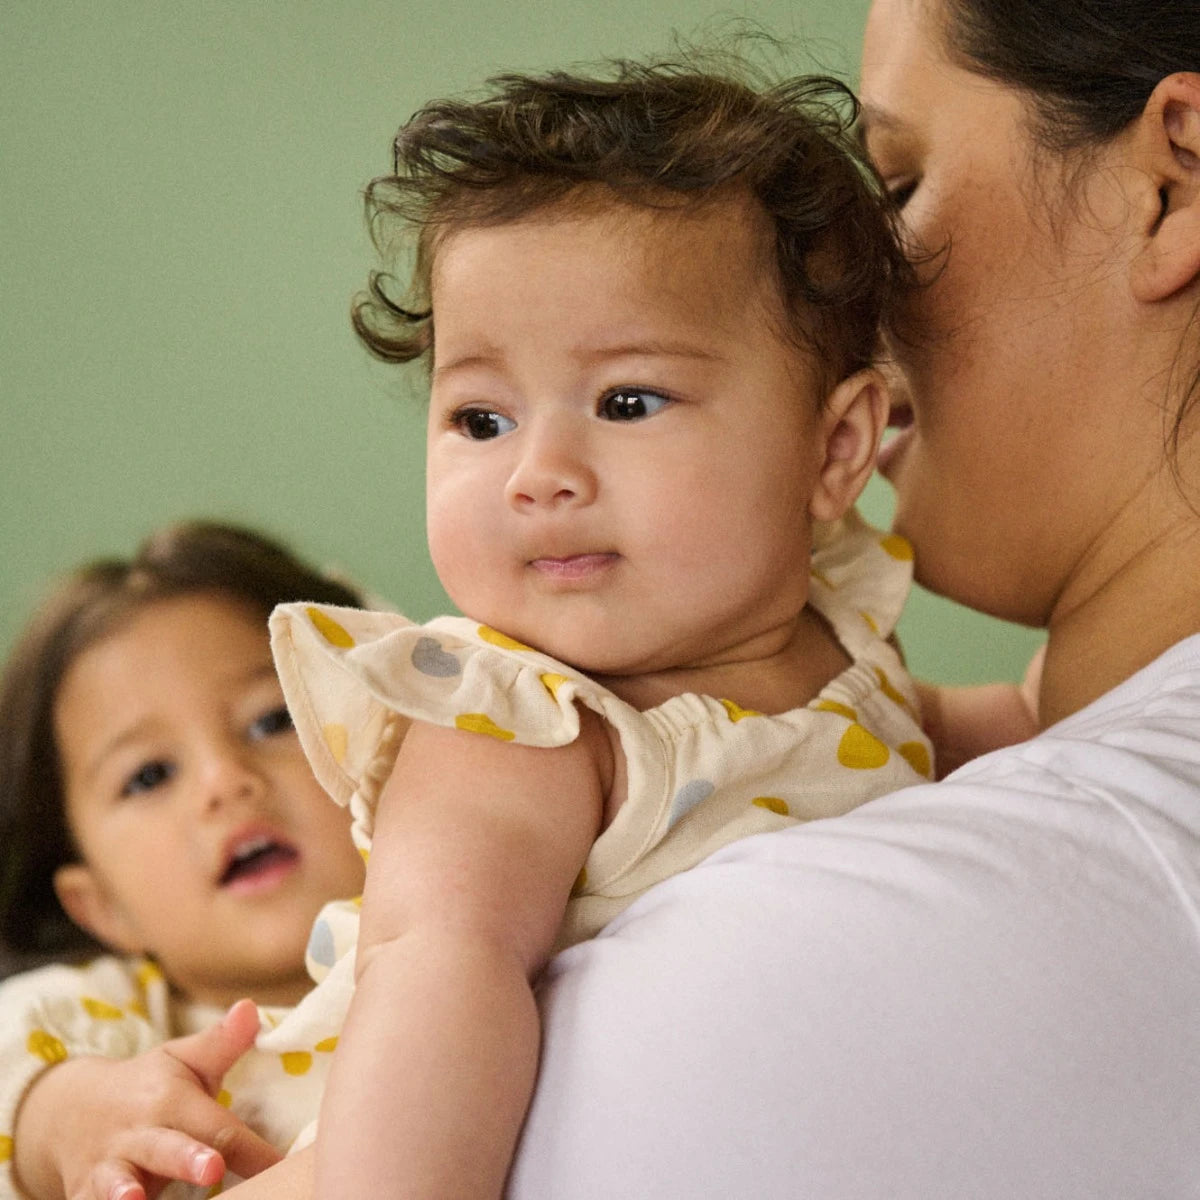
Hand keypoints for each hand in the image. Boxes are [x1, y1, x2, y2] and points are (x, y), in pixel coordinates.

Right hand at [13, 998, 281, 1199]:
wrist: (68, 1109)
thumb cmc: (148, 1086)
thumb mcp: (181, 1060)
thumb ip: (221, 1043)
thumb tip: (251, 1007)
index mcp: (170, 1100)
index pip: (218, 1126)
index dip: (252, 1149)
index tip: (282, 1164)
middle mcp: (139, 1134)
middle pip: (167, 1148)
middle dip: (189, 1159)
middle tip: (212, 1168)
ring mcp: (109, 1166)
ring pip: (117, 1181)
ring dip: (124, 1191)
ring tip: (134, 1199)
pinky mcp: (84, 1192)